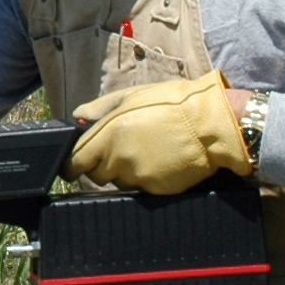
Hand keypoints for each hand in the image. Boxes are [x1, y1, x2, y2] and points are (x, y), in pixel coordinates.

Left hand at [68, 70, 252, 193]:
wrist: (212, 125)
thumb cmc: (173, 104)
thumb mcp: (133, 95)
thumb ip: (100, 108)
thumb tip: (77, 117)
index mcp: (109, 134)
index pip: (76, 162)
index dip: (72, 164)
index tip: (74, 164)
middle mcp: (120, 159)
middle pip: (96, 174)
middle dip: (101, 165)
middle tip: (119, 150)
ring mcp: (138, 177)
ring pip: (119, 182)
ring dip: (123, 172)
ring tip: (145, 152)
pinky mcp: (156, 189)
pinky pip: (140, 187)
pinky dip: (144, 178)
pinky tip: (159, 161)